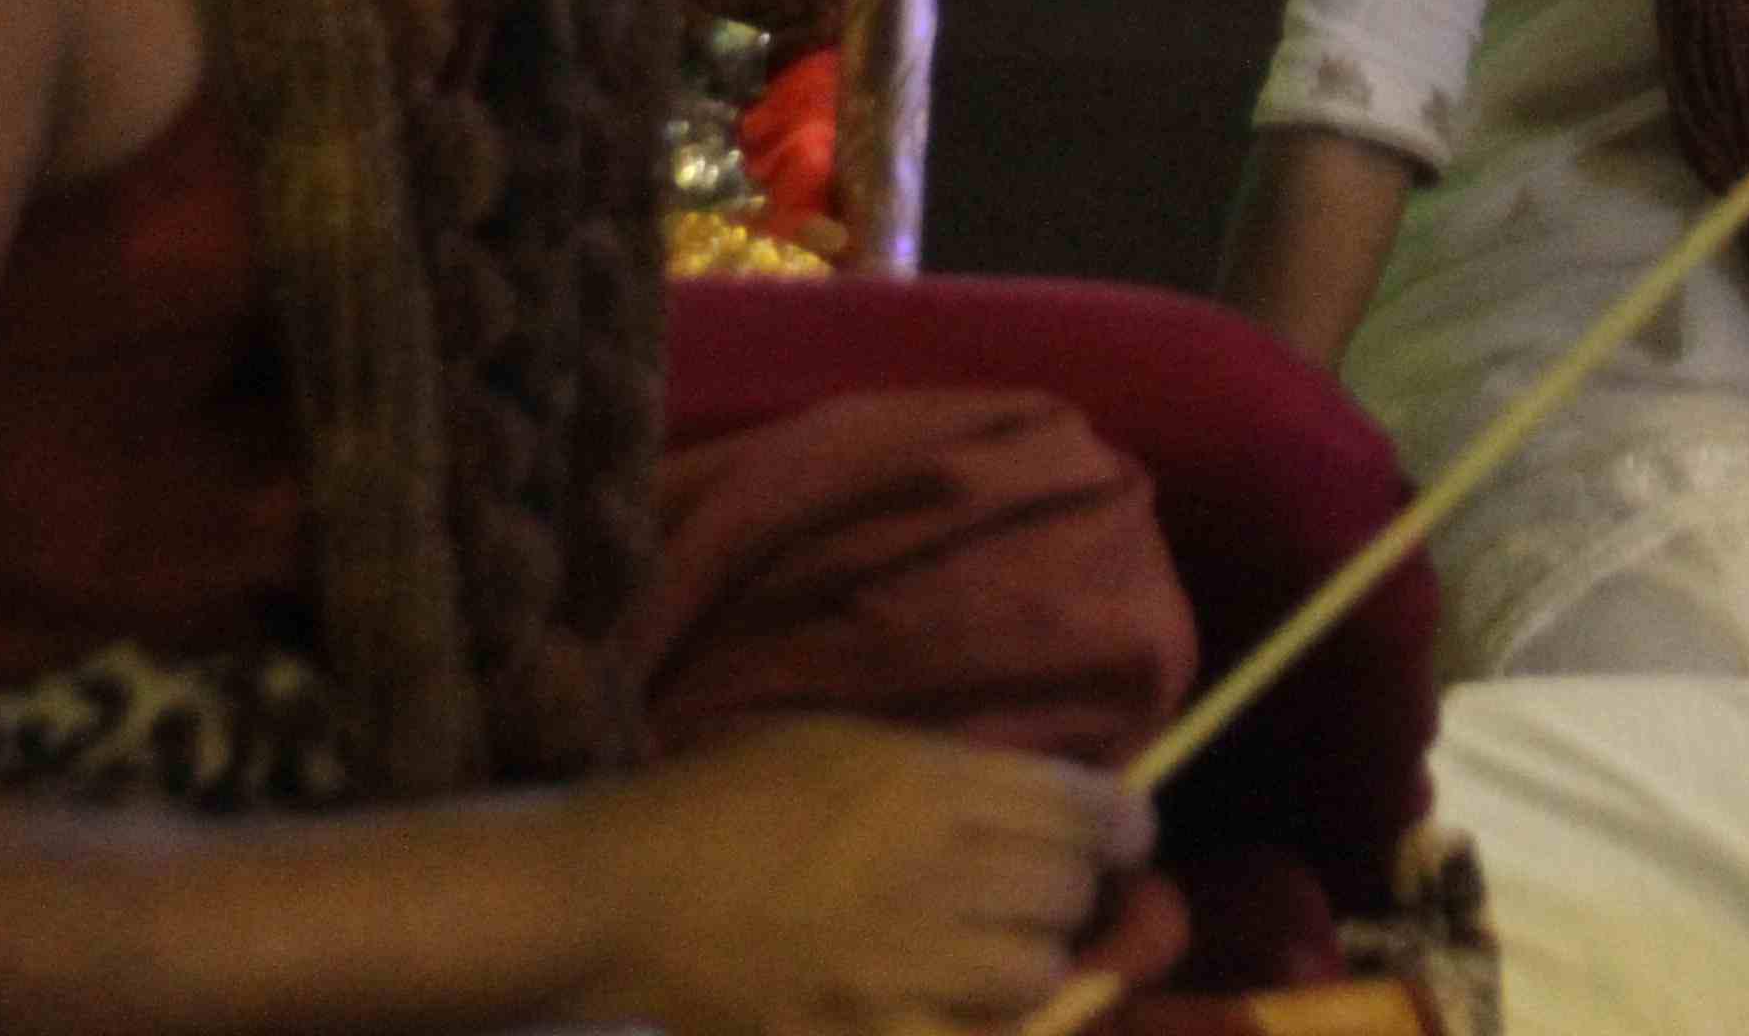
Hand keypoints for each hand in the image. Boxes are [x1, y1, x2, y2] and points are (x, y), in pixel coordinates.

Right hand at [568, 717, 1154, 1033]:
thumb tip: (1033, 797)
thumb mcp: (836, 742)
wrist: (621, 896)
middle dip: (1070, 890)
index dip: (1122, 823)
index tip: (1126, 835)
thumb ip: (938, 770)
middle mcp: (932, 871)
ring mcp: (900, 965)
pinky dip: (970, 1025)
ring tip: (990, 955)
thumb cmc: (719, 799)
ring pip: (1034, 974)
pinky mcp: (865, 1034)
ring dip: (1029, 963)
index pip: (1081, 806)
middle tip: (1045, 892)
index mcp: (927, 784)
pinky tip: (944, 1007)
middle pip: (1066, 890)